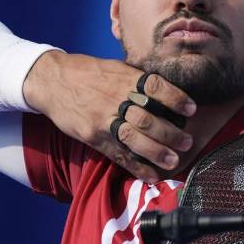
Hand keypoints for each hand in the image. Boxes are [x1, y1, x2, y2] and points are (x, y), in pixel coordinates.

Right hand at [24, 51, 195, 181]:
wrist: (52, 80)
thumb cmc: (90, 73)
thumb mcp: (116, 68)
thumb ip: (138, 79)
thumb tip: (168, 91)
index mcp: (124, 79)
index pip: (155, 87)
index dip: (175, 98)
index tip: (191, 109)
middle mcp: (115, 99)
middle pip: (147, 118)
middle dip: (170, 133)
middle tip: (187, 142)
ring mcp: (103, 119)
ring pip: (133, 138)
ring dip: (156, 152)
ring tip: (174, 160)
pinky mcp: (92, 136)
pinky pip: (116, 153)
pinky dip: (135, 166)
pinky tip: (150, 175)